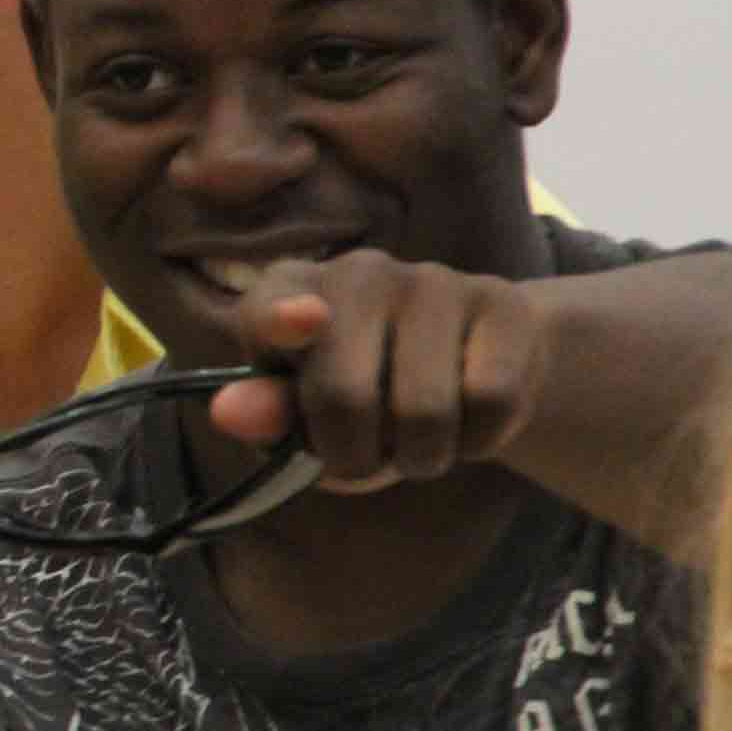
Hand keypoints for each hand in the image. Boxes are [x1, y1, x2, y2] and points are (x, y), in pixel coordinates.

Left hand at [205, 251, 546, 492]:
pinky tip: (466, 421)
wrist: (473, 362)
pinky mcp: (503, 302)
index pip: (272, 306)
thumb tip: (228, 414)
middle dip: (354, 456)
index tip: (302, 323)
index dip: (282, 318)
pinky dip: (478, 440)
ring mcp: (433, 280)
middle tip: (364, 453)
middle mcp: (357, 272)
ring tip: (415, 439)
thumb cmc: (366, 391)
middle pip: (345, 396)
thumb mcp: (306, 410)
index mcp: (287, 291)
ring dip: (420, 457)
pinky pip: (491, 402)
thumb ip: (269, 412)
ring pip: (425, 411)